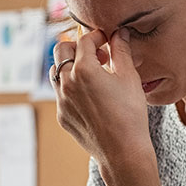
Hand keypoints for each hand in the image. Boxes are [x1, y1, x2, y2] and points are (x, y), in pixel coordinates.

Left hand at [52, 28, 152, 169]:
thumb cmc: (130, 114)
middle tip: (97, 55)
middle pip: (61, 50)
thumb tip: (120, 33)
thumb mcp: (129, 78)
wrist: (122, 152)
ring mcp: (61, 100)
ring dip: (70, 66)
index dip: (97, 36)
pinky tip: (91, 96)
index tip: (107, 41)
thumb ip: (122, 51)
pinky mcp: (62, 115)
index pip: (84, 40)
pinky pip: (60, 94)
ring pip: (56, 71)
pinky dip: (71, 87)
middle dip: (77, 46)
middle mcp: (67, 82)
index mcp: (84, 69)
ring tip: (91, 74)